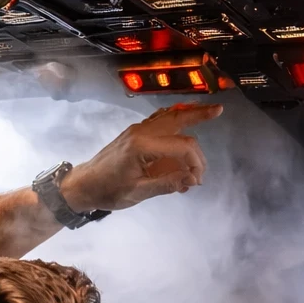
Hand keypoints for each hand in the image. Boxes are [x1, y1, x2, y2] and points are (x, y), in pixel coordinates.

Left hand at [61, 102, 223, 211]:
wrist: (84, 185)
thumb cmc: (108, 191)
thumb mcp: (138, 192)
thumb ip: (167, 184)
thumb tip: (193, 179)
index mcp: (142, 146)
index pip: (182, 146)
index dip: (196, 162)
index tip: (197, 180)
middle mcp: (141, 132)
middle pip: (178, 118)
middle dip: (200, 115)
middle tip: (219, 111)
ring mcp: (137, 130)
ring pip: (169, 115)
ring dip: (189, 113)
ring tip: (208, 109)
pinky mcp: (135, 133)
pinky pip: (159, 119)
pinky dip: (174, 116)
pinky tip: (183, 116)